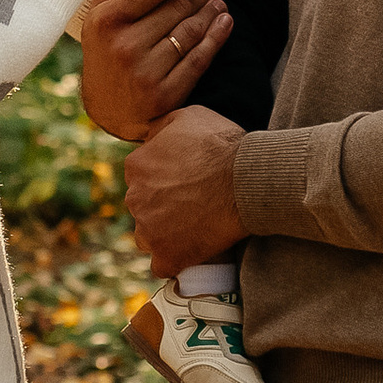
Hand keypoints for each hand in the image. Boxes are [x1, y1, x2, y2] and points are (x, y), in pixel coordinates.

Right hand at [77, 0, 231, 139]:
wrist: (109, 109)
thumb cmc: (107, 50)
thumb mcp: (103, 14)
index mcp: (107, 20)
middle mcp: (124, 45)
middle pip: (178, 7)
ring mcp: (145, 72)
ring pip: (191, 31)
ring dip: (211, 12)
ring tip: (217, 2)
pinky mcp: (165, 94)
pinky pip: (199, 59)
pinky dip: (217, 37)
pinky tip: (224, 22)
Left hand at [127, 105, 246, 273]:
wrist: (248, 179)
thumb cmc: (223, 145)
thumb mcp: (188, 117)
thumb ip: (161, 127)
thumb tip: (150, 137)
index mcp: (135, 166)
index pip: (140, 178)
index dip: (163, 181)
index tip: (185, 183)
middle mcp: (134, 199)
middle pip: (142, 207)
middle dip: (161, 207)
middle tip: (193, 205)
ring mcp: (148, 231)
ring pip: (147, 236)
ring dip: (164, 234)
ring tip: (194, 228)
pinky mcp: (167, 256)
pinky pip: (162, 265)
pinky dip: (175, 259)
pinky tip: (194, 249)